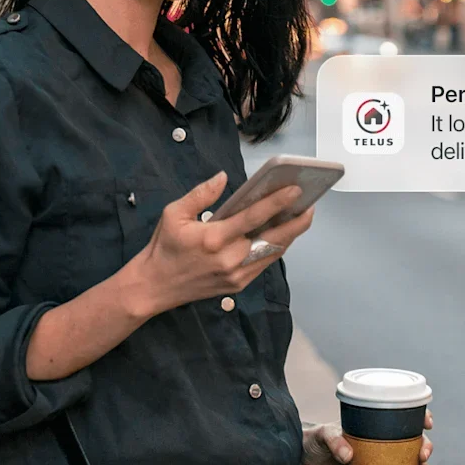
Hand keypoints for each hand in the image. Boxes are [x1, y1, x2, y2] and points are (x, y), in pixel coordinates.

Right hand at [126, 171, 316, 316]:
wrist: (154, 286)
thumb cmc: (164, 247)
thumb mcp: (174, 214)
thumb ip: (201, 194)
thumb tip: (223, 177)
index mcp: (214, 238)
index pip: (253, 218)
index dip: (277, 203)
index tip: (296, 190)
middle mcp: (229, 259)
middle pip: (274, 239)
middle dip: (296, 222)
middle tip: (311, 205)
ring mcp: (236, 275)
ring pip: (273, 253)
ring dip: (290, 235)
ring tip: (302, 216)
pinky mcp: (238, 285)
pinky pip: (264, 263)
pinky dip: (276, 247)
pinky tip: (283, 234)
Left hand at [299, 411, 433, 464]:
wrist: (301, 458)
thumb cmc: (313, 439)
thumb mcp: (323, 436)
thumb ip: (335, 442)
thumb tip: (349, 456)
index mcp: (372, 424)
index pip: (401, 416)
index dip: (419, 417)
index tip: (427, 423)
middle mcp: (378, 439)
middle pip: (410, 440)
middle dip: (424, 447)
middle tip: (423, 458)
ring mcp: (374, 457)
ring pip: (405, 460)